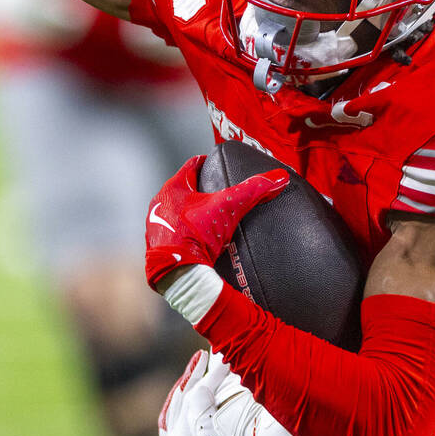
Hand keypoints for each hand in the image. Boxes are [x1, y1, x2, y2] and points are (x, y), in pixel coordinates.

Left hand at [144, 155, 287, 290]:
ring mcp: (156, 226)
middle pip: (183, 189)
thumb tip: (278, 177)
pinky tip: (199, 240)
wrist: (178, 272)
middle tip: (217, 192)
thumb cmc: (195, 236)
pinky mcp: (158, 246)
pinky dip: (186, 233)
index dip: (205, 162)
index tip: (213, 164)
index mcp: (173, 189)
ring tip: (211, 218)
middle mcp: (160, 205)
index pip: (191, 166)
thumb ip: (253, 190)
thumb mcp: (229, 208)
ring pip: (177, 212)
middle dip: (200, 190)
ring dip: (192, 213)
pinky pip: (175, 233)